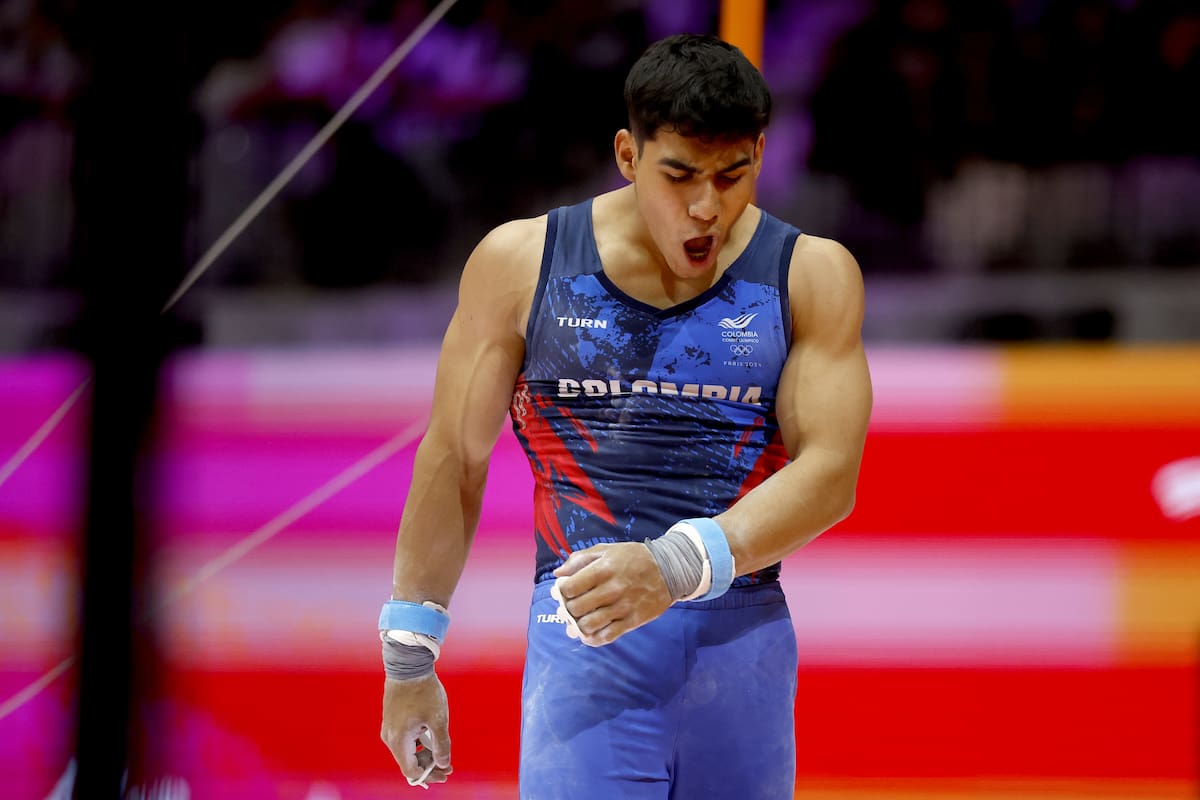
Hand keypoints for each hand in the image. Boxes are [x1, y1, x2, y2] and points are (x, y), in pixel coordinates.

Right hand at [381, 673, 451, 787]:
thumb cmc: (424, 691)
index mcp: (398, 740)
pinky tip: (431, 738)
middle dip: (429, 765)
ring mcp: (389, 727)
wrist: (409, 665)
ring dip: (424, 754)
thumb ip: (442, 744)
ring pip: (406, 751)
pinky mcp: (392, 719)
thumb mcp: (438, 719)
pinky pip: (404, 739)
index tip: (446, 772)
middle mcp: (389, 737)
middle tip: (448, 765)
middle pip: (408, 762)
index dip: (429, 775)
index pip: (411, 770)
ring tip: (442, 750)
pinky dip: (418, 743)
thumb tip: (444, 763)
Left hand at [551, 541, 672, 645]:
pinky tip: (588, 634)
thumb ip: (579, 559)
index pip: (570, 587)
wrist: (669, 569)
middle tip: (569, 608)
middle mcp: (612, 589)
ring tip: (578, 621)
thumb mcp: (606, 550)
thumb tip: (558, 574)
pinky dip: (593, 639)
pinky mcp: (633, 621)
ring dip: (578, 626)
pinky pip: (607, 636)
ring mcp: (623, 607)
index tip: (563, 592)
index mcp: (604, 569)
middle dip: (567, 609)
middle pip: (576, 608)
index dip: (561, 592)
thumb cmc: (634, 558)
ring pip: (589, 625)